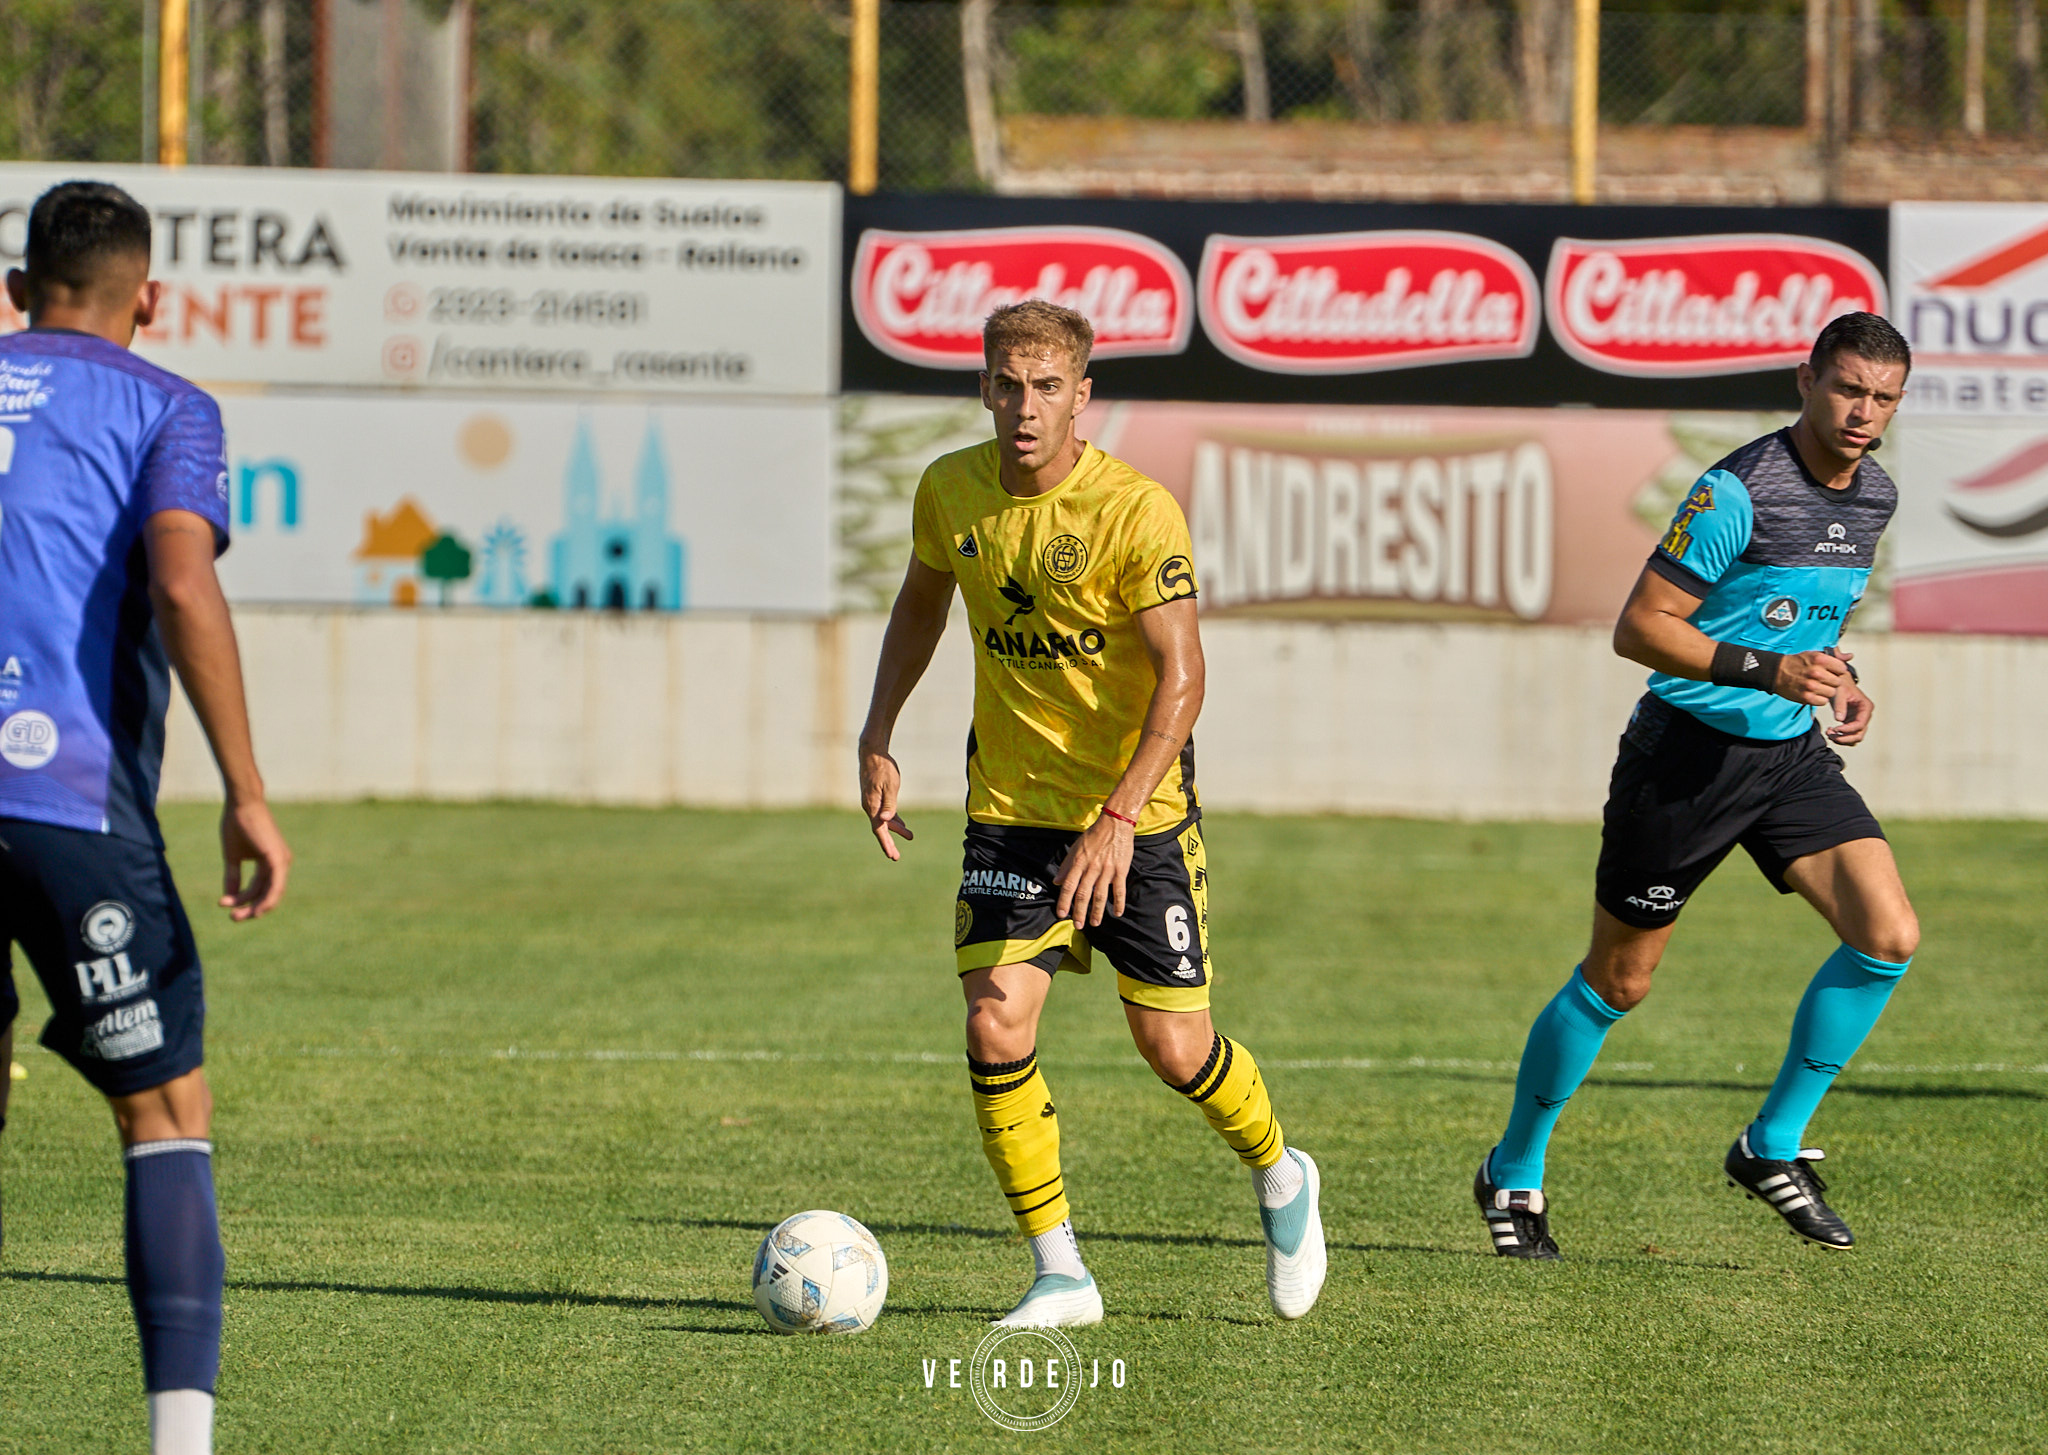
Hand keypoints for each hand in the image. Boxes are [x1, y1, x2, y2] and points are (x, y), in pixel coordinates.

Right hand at [220, 797, 289, 920]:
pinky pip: (275, 886)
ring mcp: (281, 862)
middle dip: (250, 909)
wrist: (241, 805)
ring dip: (254, 907)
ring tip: (235, 915)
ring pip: (271, 894)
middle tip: (233, 918)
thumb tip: (229, 897)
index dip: (243, 900)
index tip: (224, 904)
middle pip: (267, 895)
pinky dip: (266, 899)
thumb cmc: (237, 826)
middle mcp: (280, 864)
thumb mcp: (233, 857)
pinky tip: (255, 910)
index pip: (260, 890)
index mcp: (271, 864)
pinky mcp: (277, 859)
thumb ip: (233, 877)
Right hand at [859, 743, 913, 860]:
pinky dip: (893, 818)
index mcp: (873, 806)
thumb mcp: (890, 785)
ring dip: (896, 829)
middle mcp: (870, 806)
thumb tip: (885, 821)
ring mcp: (872, 801)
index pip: (880, 830)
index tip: (893, 856)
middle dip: (889, 842)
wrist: (872, 752)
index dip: (886, 844)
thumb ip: (889, 804)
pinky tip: (901, 823)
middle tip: (896, 856)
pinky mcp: (875, 796)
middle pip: (881, 828)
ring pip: (884, 820)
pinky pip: (884, 811)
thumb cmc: (883, 768)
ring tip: (910, 836)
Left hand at [1054, 814, 1133, 927]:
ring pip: (1100, 895)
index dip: (1064, 901)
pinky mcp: (1121, 870)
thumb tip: (1056, 881)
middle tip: (1078, 925)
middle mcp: (1092, 868)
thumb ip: (1066, 865)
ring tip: (1094, 923)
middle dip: (1079, 912)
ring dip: (1097, 911)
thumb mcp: (1076, 847)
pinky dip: (1119, 903)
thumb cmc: (1094, 835)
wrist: (1115, 823)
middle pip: (1084, 894)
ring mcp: (1107, 870)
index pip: (1068, 885)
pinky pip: (1119, 890)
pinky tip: (1117, 913)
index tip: (1061, 914)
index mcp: (1079, 862)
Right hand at [1772, 649, 1852, 706]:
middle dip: (1832, 682)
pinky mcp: (1806, 697)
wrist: (1776, 672)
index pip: (1842, 669)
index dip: (1837, 671)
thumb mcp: (1814, 654)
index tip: (1831, 671)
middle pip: (1838, 682)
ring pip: (1832, 693)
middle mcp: (1816, 672)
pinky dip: (1819, 699)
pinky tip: (1813, 693)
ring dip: (1826, 691)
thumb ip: (1834, 656)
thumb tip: (1850, 656)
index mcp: (1820, 659)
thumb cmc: (1796, 663)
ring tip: (1817, 687)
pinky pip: (1823, 702)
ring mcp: (1811, 686)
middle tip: (1822, 680)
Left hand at [1827, 673, 1874, 745]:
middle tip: (1831, 735)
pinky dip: (1839, 736)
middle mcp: (1865, 715)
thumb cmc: (1841, 684)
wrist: (1838, 681)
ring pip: (1854, 737)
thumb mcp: (1839, 693)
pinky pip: (1847, 734)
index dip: (1847, 730)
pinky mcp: (1851, 721)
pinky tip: (1830, 731)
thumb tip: (1839, 719)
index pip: (1860, 724)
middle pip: (1859, 734)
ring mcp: (1858, 719)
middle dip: (1845, 738)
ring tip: (1829, 733)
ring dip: (1842, 739)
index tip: (1835, 729)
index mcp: (1866, 707)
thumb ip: (1840, 705)